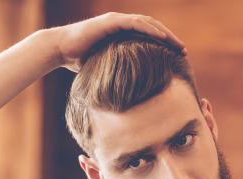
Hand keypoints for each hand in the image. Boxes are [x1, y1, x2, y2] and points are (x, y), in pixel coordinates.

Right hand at [51, 12, 185, 71]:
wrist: (59, 49)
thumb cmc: (76, 60)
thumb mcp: (100, 68)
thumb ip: (112, 73)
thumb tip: (121, 94)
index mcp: (119, 34)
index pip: (146, 36)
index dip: (162, 45)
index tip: (175, 57)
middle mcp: (120, 24)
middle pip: (152, 29)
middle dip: (169, 40)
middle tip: (183, 52)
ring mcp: (116, 21)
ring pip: (148, 24)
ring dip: (165, 34)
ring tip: (178, 46)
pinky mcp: (111, 22)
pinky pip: (136, 24)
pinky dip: (150, 30)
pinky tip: (162, 39)